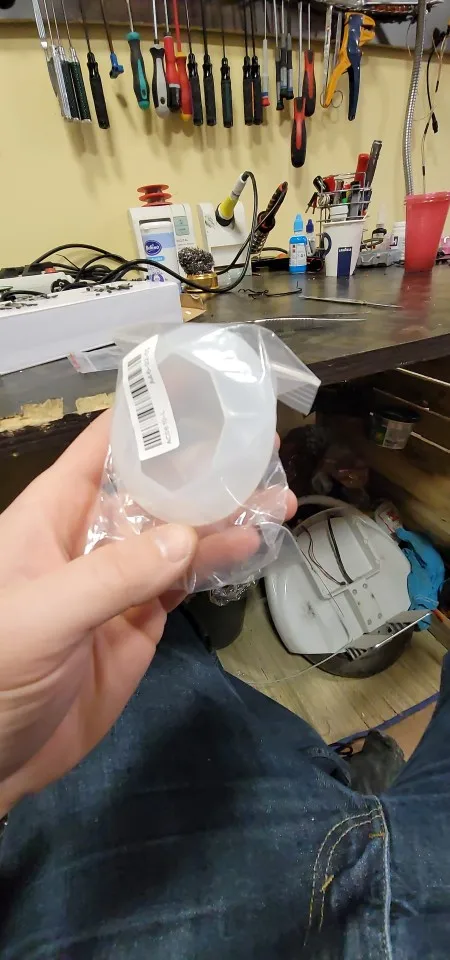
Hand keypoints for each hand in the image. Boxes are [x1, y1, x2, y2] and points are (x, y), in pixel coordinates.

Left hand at [0, 413, 294, 813]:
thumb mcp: (43, 615)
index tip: (197, 392)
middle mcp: (89, 539)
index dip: (144, 419)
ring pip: (176, 537)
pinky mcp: (139, 623)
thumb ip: (113, 576)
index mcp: (51, 517)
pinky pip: (182, 583)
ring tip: (277, 497)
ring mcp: (118, 582)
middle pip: (150, 491)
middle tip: (259, 448)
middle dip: (201, 470)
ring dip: (223, 518)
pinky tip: (253, 547)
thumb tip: (188, 536)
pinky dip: (217, 565)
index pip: (99, 451)